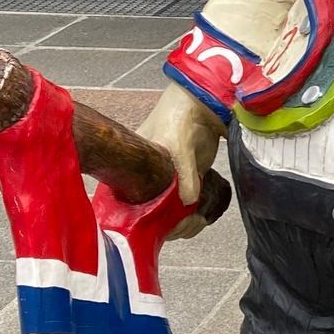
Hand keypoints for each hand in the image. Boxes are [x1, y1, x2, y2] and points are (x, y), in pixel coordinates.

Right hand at [137, 84, 225, 239]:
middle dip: (170, 227)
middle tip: (187, 223)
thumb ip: (184, 173)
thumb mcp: (177, 145)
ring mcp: (168, 185)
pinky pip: (187, 209)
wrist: (202, 105)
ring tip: (197, 219)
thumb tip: (189, 202)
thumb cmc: (178, 118)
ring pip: (171, 217)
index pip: (130, 208)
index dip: (145, 222)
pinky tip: (202, 215)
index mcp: (132, 172)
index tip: (164, 226)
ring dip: (185, 225)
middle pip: (153, 218)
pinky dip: (195, 217)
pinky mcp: (188, 183)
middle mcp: (147, 182)